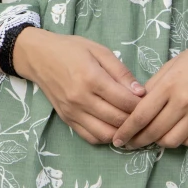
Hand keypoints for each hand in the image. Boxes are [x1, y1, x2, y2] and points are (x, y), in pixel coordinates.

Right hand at [9, 27, 143, 145]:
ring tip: (131, 124)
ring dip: (121, 133)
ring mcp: (73, 112)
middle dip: (135, 119)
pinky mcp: (67, 120)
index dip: (141, 105)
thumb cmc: (71, 49)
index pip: (124, 101)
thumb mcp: (100, 51)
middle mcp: (81, 99)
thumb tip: (140, 92)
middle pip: (117, 120)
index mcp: (91, 78)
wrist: (38, 56)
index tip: (149, 101)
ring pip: (105, 134)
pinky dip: (106, 137)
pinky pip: (90, 137)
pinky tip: (114, 128)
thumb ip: (121, 72)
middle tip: (144, 115)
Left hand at [111, 25, 187, 150]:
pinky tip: (174, 133)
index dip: (126, 131)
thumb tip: (136, 107)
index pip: (141, 115)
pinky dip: (179, 141)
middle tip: (130, 143)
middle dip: (138, 141)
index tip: (118, 139)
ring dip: (158, 142)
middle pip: (154, 132)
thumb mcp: (170, 65)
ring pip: (171, 141)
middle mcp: (183, 102)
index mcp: (169, 85)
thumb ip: (153, 87)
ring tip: (154, 136)